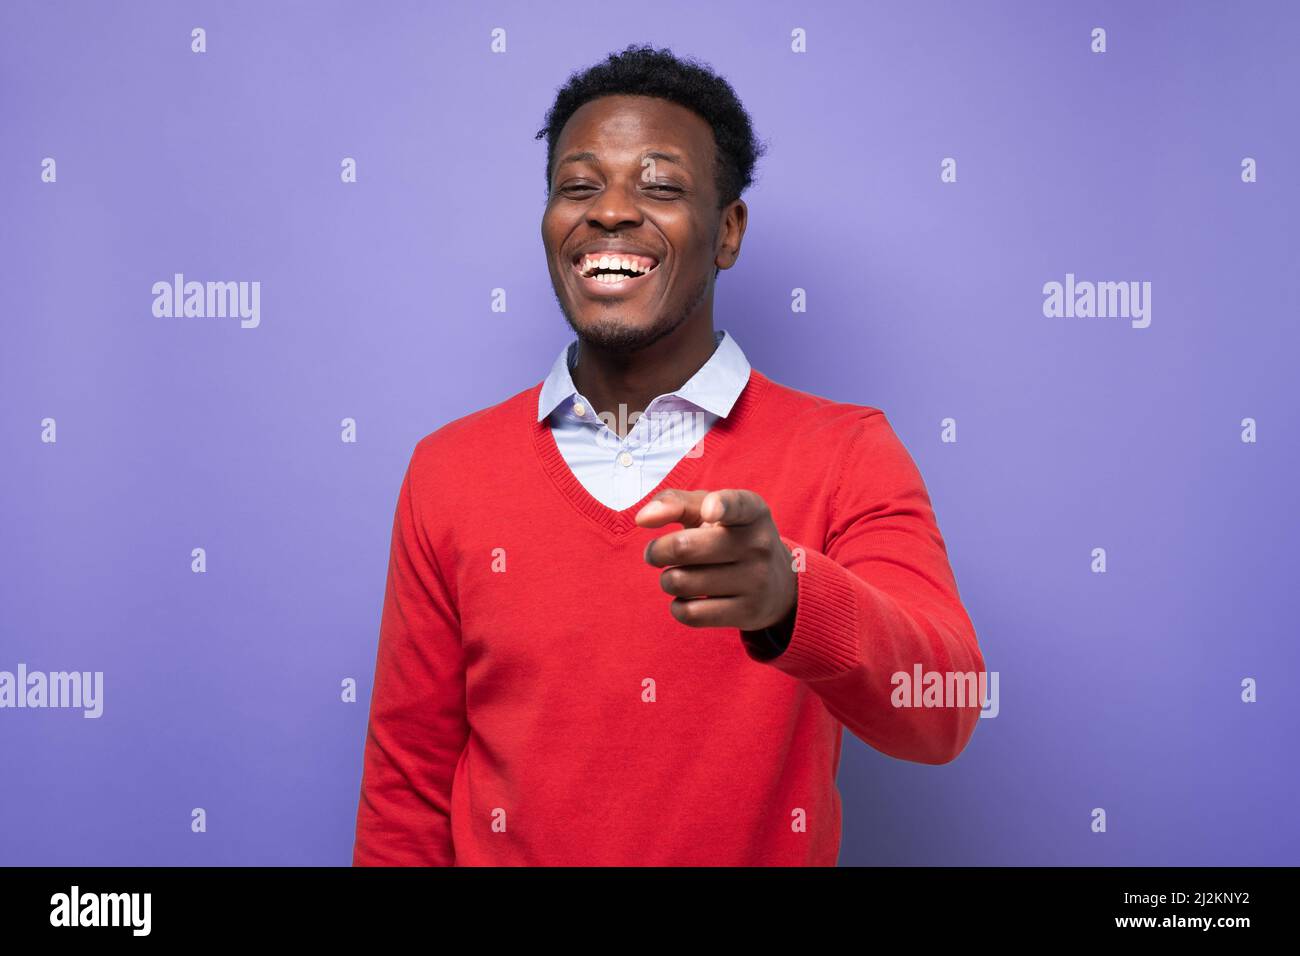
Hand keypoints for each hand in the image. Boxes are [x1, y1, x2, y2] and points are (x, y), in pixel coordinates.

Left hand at [635, 488, 796, 631]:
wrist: (776, 584)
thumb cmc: (729, 536)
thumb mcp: (709, 511)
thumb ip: (674, 503)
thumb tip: (643, 518)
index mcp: (751, 511)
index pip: (737, 505)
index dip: (721, 506)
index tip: (709, 510)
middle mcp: (758, 544)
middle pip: (683, 547)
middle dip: (657, 551)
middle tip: (657, 553)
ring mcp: (756, 581)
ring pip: (680, 582)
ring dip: (667, 580)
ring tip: (679, 576)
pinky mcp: (747, 613)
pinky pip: (689, 613)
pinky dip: (677, 606)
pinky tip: (688, 599)